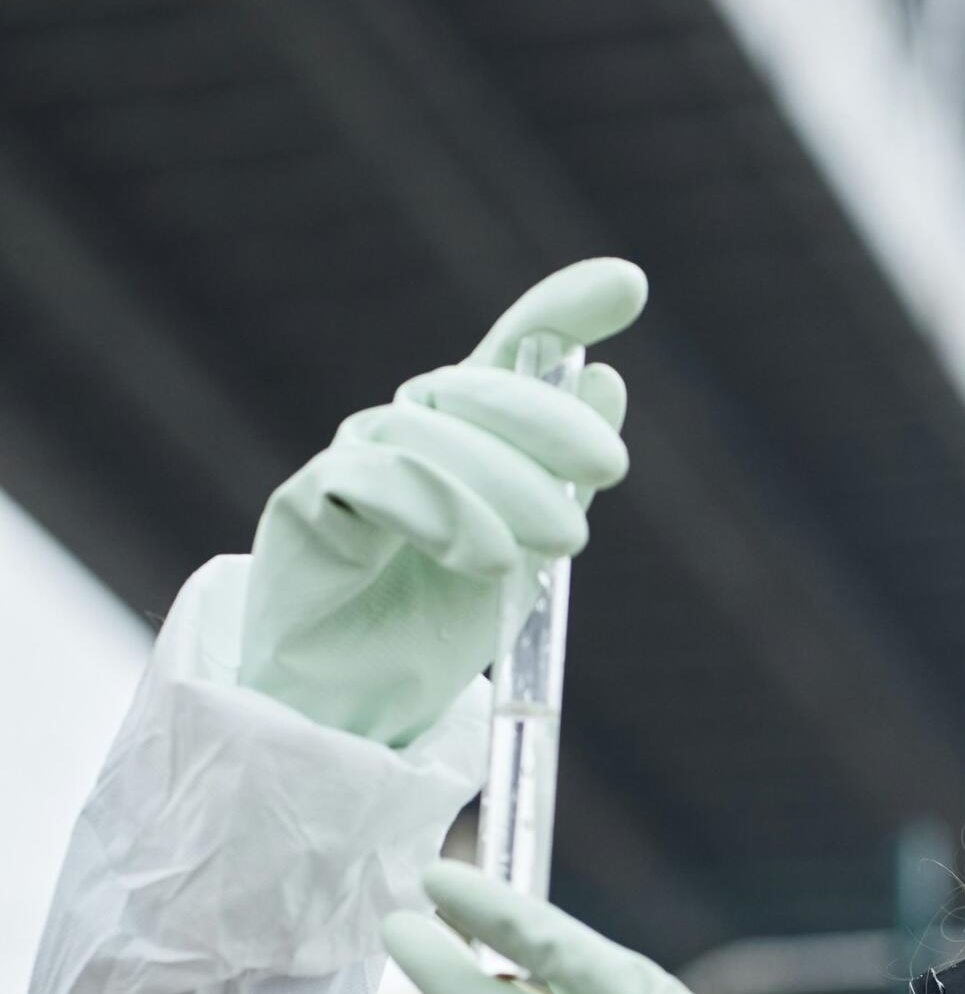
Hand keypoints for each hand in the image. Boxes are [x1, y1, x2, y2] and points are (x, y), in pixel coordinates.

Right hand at [239, 258, 646, 746]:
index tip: (629, 283)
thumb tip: (606, 379)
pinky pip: (371, 478)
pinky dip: (438, 508)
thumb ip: (560, 477)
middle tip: (611, 469)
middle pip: (473, 387)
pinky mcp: (306, 503)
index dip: (563, 308)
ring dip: (506, 482)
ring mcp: (352, 459)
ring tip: (562, 544)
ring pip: (430, 433)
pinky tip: (486, 555)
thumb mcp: (523, 555)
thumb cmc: (432, 631)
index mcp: (461, 434)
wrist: (352, 710)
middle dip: (549, 420)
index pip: (510, 352)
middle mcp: (403, 430)